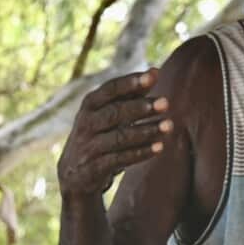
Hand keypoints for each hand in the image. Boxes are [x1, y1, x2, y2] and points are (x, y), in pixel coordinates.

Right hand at [58, 69, 170, 196]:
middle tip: (166, 103)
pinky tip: (159, 148)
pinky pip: (120, 159)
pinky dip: (140, 153)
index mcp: (90, 105)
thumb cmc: (99, 134)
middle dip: (140, 107)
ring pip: (119, 137)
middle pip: (114, 112)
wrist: (74, 174)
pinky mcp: (95, 167)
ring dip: (146, 131)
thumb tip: (156, 71)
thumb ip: (131, 94)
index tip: (152, 77)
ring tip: (169, 125)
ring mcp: (90, 145)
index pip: (109, 90)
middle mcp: (87, 123)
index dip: (129, 83)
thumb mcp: (108, 112)